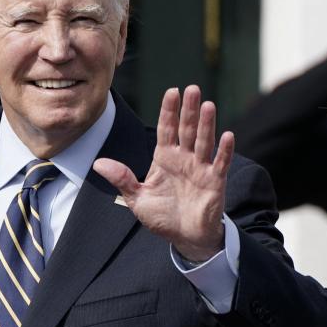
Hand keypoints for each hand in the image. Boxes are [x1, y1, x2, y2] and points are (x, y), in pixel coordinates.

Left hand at [93, 85, 232, 260]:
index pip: (166, 129)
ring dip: (206, 124)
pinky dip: (224, 150)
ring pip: (203, 141)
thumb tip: (98, 163)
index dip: (168, 111)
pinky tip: (227, 135)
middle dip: (188, 110)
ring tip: (207, 104)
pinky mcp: (215, 182)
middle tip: (192, 88)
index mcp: (164, 158)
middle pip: (186, 129)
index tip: (172, 91)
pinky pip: (220, 163)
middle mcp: (184, 158)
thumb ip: (122, 179)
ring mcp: (200, 168)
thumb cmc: (162, 217)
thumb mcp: (137, 198)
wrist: (184, 237)